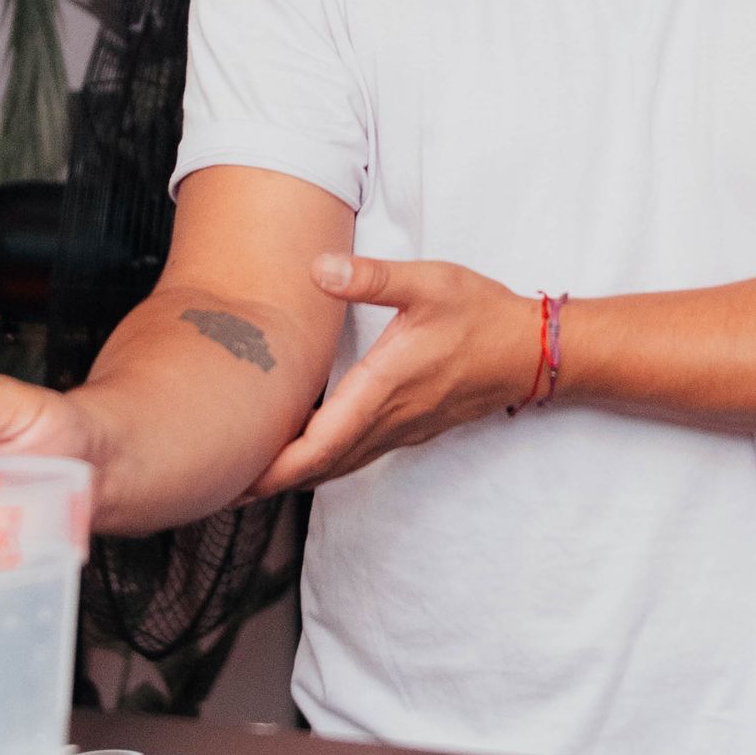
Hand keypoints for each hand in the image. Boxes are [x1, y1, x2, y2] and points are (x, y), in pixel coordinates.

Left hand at [245, 254, 538, 495]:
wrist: (532, 350)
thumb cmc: (481, 314)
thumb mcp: (428, 283)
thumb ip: (371, 277)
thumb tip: (318, 270)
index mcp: (384, 387)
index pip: (320, 444)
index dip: (276, 467)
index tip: (237, 477)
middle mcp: (390, 418)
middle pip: (321, 466)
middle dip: (272, 480)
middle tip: (223, 484)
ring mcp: (403, 429)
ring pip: (340, 465)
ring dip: (297, 475)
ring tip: (254, 477)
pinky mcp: (413, 427)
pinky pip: (359, 456)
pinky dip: (326, 463)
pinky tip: (309, 455)